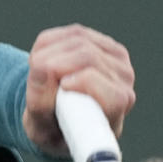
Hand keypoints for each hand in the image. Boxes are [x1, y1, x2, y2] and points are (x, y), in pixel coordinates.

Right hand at [23, 24, 135, 156]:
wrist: (57, 119)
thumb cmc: (53, 129)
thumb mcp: (40, 129)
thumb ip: (41, 104)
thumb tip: (43, 68)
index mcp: (115, 112)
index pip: (110, 92)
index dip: (83, 83)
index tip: (61, 89)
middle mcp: (123, 81)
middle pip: (87, 57)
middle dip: (54, 65)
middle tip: (39, 83)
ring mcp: (116, 57)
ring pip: (78, 39)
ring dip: (48, 54)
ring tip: (40, 74)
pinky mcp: (103, 42)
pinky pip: (72, 32)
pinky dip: (50, 44)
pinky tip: (46, 60)